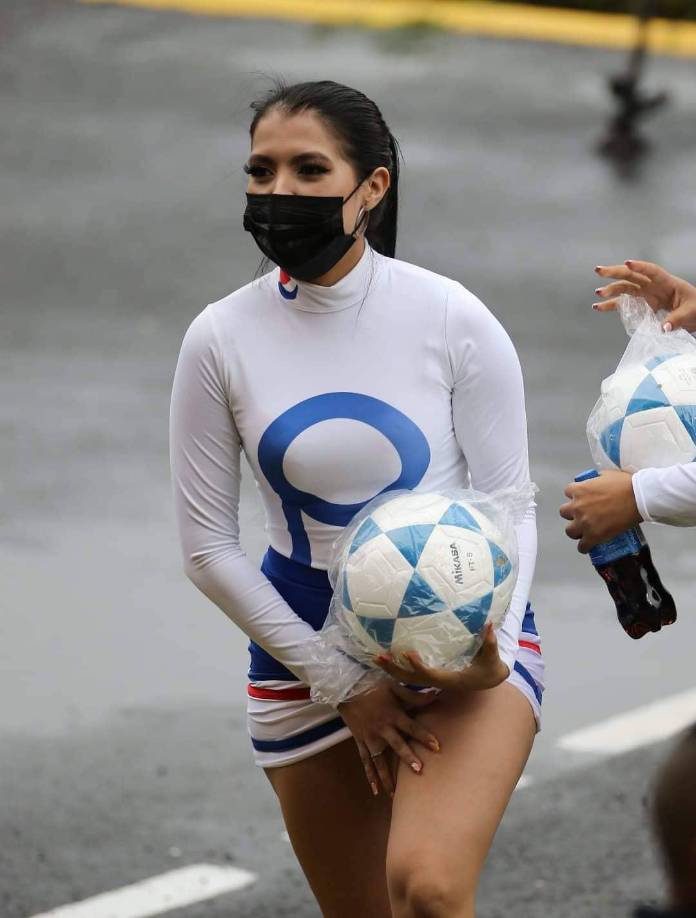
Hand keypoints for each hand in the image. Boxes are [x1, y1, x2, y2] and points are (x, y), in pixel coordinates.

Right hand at [337, 680, 439, 797]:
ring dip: (388, 776)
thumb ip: (414, 696)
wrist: (346, 689)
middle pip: (397, 745)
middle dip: (408, 758)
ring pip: (380, 759)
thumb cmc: (373, 686)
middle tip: (419, 770)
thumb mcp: (394, 687)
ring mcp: (370, 737)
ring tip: (395, 793)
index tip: (437, 746)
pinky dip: (370, 776)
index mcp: (392, 714)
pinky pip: (365, 761)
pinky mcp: (360, 741)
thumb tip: (435, 696)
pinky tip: (375, 790)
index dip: (424, 736)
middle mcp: (382, 728)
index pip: (411, 727)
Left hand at [375, 623, 508, 694]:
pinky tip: (386, 657)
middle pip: (411, 680)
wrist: (487, 680)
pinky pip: (410, 675)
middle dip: (395, 669)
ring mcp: (432, 680)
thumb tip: (489, 624)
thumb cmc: (489, 667)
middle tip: (379, 656)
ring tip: (375, 657)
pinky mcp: (430, 676)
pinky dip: (397, 668)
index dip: (418, 667)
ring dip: (391, 669)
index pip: (430, 675)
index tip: (407, 654)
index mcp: (451, 679)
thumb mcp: (491, 656)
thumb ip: (489, 641)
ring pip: (407, 679)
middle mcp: (438, 682)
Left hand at [560, 469, 641, 551]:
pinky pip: (582, 546)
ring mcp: (584, 522)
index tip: (581, 498)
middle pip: (564, 512)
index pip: (568, 492)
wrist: (639, 498)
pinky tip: (588, 546)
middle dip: (572, 513)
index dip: (575, 496)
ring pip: (569, 531)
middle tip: (582, 515)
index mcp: (579, 489)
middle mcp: (577, 506)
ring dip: (576, 530)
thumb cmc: (626, 485)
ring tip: (584, 531)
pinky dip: (584, 547)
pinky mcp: (593, 536)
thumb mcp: (607, 474)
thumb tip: (598, 481)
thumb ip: (597, 479)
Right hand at [593, 260, 695, 332]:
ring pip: (625, 288)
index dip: (640, 267)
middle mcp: (654, 286)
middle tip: (599, 271)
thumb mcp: (690, 312)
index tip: (627, 263)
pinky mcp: (643, 305)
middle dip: (615, 272)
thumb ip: (676, 319)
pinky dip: (612, 305)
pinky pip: (625, 303)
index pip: (653, 271)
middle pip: (632, 276)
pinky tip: (600, 306)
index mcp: (668, 283)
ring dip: (611, 289)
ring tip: (598, 293)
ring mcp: (647, 295)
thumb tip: (663, 328)